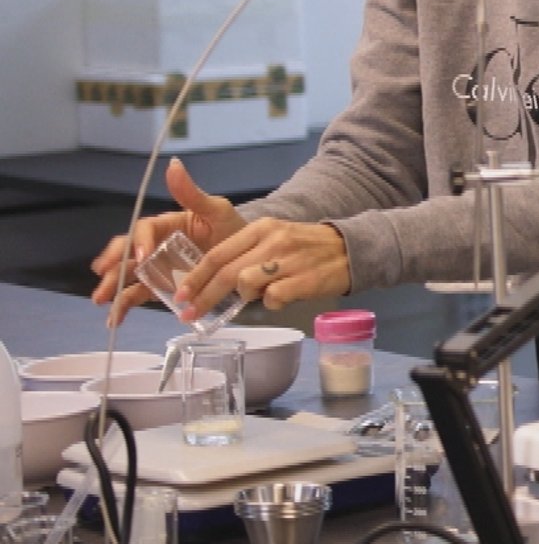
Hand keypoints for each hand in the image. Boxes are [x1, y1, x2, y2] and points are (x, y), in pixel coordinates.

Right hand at [90, 157, 247, 324]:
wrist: (248, 254)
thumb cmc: (231, 227)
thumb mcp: (216, 209)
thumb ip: (192, 193)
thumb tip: (173, 165)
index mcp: (166, 225)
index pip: (144, 228)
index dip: (140, 240)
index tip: (143, 255)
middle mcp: (156, 246)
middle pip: (127, 252)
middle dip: (113, 264)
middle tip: (103, 275)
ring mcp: (157, 267)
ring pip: (128, 275)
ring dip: (114, 288)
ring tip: (103, 302)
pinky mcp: (161, 286)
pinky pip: (139, 294)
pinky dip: (125, 305)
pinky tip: (115, 317)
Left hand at [180, 217, 353, 317]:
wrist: (351, 248)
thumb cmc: (306, 247)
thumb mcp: (274, 237)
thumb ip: (246, 254)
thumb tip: (213, 282)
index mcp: (261, 228)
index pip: (217, 254)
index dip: (195, 278)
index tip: (181, 296)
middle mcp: (273, 241)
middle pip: (226, 273)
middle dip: (203, 297)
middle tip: (189, 315)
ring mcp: (289, 260)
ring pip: (246, 284)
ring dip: (244, 297)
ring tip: (256, 296)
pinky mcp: (304, 280)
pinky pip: (273, 299)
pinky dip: (272, 303)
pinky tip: (282, 298)